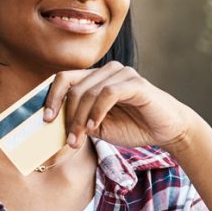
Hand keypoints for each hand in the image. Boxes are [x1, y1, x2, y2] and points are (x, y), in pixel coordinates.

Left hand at [43, 62, 199, 152]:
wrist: (165, 130)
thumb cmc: (133, 127)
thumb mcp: (99, 128)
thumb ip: (79, 125)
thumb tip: (55, 132)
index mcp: (95, 79)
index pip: (64, 79)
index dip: (51, 97)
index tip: (45, 120)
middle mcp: (106, 71)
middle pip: (74, 86)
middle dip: (67, 116)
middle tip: (68, 139)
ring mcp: (121, 74)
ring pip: (89, 91)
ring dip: (80, 118)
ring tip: (79, 139)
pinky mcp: (135, 83)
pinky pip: (108, 93)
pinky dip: (97, 111)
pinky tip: (94, 127)